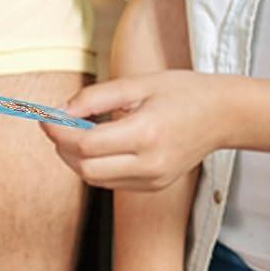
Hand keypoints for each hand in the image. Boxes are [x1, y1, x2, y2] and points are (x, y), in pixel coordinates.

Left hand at [42, 71, 231, 191]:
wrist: (223, 115)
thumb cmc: (183, 92)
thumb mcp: (138, 84)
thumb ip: (96, 97)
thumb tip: (61, 111)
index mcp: (146, 134)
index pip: (86, 144)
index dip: (58, 131)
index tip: (46, 117)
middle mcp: (149, 164)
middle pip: (85, 168)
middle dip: (63, 148)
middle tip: (57, 125)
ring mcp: (153, 180)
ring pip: (95, 179)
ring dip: (77, 158)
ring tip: (77, 132)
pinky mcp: (154, 186)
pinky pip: (112, 182)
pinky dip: (97, 165)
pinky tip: (100, 145)